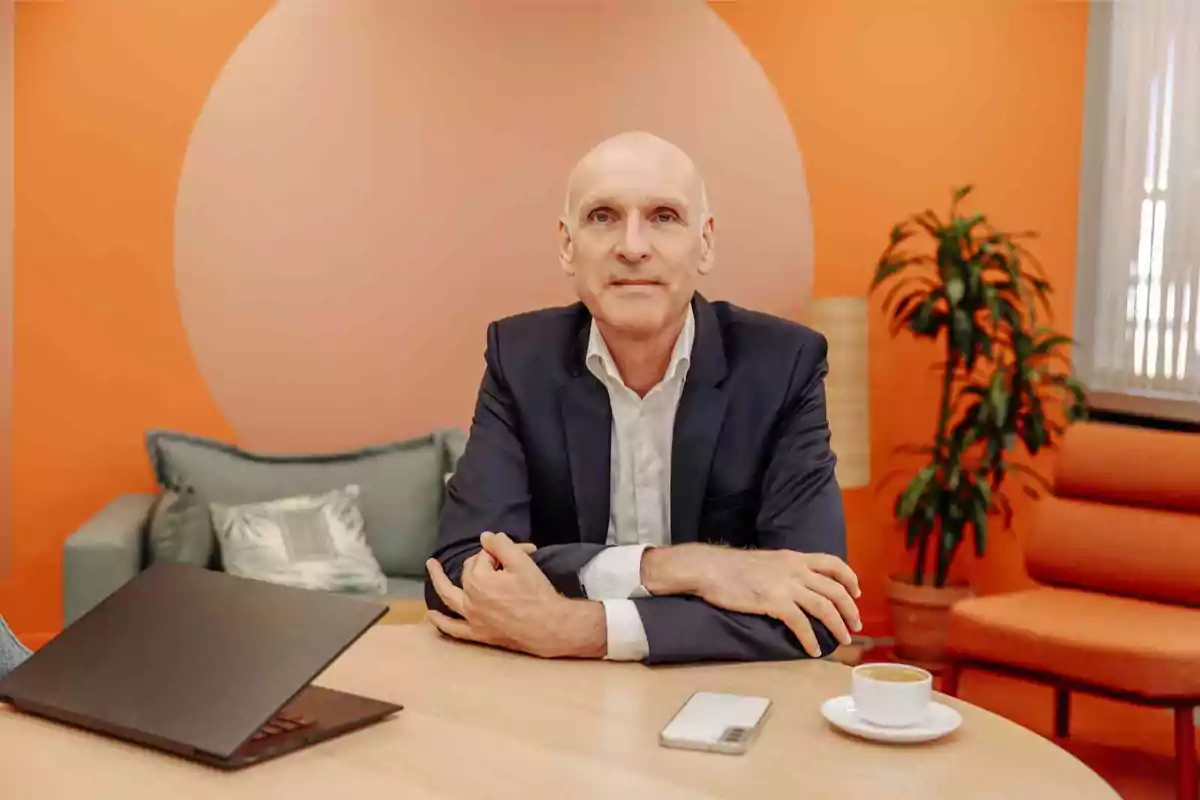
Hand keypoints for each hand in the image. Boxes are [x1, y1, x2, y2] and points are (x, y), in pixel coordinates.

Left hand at [426, 532, 605, 658]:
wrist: (549, 627)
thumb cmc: (537, 594)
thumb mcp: (522, 562)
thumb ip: (501, 545)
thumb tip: (485, 536)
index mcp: (478, 579)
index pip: (485, 556)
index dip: (503, 551)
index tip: (524, 552)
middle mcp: (469, 599)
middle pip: (470, 570)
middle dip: (486, 561)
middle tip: (509, 561)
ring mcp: (472, 618)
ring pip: (449, 596)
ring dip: (438, 580)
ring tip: (431, 566)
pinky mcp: (478, 633)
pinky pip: (454, 629)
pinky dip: (441, 622)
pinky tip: (432, 616)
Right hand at [641, 545, 860, 657]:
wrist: (710, 568)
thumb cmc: (732, 567)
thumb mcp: (766, 561)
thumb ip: (784, 570)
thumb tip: (793, 584)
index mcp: (794, 558)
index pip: (833, 563)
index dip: (849, 578)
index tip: (856, 592)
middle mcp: (796, 569)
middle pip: (835, 589)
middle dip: (850, 609)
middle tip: (855, 625)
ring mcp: (786, 586)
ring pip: (825, 606)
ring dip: (838, 625)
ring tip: (842, 640)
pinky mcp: (775, 602)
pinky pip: (801, 623)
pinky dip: (811, 638)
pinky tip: (814, 650)